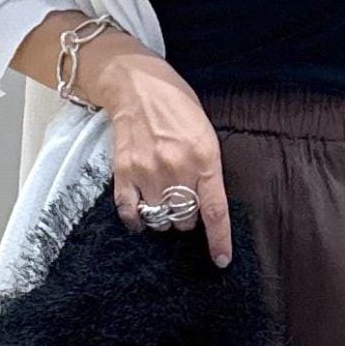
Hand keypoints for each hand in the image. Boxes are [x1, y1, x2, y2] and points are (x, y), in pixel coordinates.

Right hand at [94, 47, 233, 267]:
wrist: (136, 84)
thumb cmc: (176, 107)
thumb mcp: (206, 133)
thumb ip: (208, 169)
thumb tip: (206, 206)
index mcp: (204, 158)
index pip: (215, 211)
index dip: (219, 241)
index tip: (220, 260)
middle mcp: (176, 168)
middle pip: (185, 219)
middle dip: (187, 217)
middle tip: (183, 200)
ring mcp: (147, 171)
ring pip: (159, 219)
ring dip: (163, 217)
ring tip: (163, 198)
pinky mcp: (123, 172)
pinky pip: (130, 213)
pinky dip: (136, 220)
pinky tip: (141, 215)